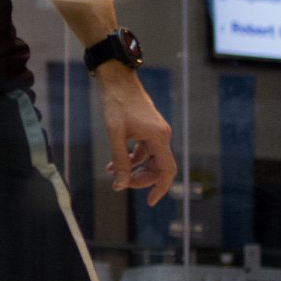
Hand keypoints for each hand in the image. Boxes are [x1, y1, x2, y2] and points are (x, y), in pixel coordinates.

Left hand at [95, 64, 175, 204]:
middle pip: (159, 167)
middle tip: (121, 183)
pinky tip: (113, 164)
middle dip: (141, 178)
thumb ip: (120, 160)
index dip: (161, 188)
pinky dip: (131, 158)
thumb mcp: (115, 134)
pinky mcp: (148, 129)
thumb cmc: (116, 103)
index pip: (167, 170)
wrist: (117, 79)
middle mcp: (162, 135)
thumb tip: (119, 185)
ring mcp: (156, 132)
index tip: (150, 202)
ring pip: (150, 159)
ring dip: (134, 169)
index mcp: (158, 137)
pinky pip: (144, 150)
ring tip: (113, 174)